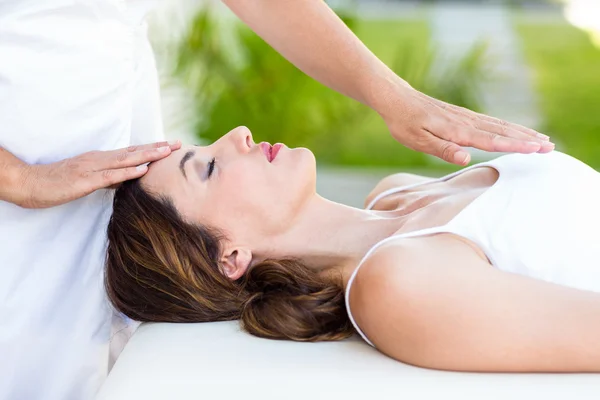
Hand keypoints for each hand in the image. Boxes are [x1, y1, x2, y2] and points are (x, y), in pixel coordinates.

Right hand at [15, 140, 181, 208]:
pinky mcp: (85, 181)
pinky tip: (143, 170)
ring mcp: (92, 168)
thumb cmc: (56, 182)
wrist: (28, 183)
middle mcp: (99, 159)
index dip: (152, 148)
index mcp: (100, 159)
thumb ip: (106, 177)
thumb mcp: (86, 178)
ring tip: (167, 151)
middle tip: (179, 143)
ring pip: (125, 160)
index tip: (171, 145)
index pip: (131, 152)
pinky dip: (128, 172)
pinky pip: (110, 176)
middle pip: (133, 152)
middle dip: (157, 148)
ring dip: (148, 155)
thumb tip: (125, 179)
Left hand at [377, 83, 553, 164]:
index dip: (516, 146)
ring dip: (522, 132)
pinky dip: (507, 126)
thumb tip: (466, 158)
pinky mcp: (462, 115)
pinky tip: (514, 130)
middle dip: (527, 139)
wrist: (396, 99)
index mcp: (457, 131)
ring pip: (499, 125)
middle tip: (551, 147)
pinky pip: (490, 121)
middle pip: (502, 131)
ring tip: (542, 139)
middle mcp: (465, 122)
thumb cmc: (404, 123)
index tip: (537, 149)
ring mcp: (465, 117)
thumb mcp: (418, 141)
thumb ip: (443, 150)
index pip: (492, 140)